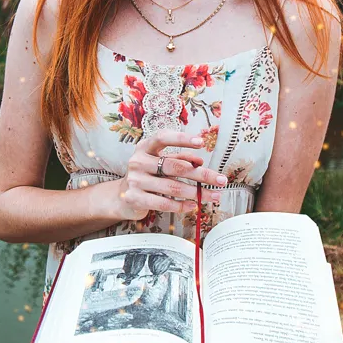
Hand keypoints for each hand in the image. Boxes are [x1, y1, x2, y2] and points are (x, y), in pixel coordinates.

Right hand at [104, 130, 228, 220]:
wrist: (122, 196)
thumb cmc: (147, 176)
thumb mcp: (159, 163)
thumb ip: (178, 159)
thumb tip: (199, 161)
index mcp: (144, 147)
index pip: (163, 138)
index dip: (182, 139)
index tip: (201, 142)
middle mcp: (138, 161)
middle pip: (175, 166)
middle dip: (201, 174)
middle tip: (220, 180)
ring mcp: (135, 180)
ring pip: (172, 187)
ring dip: (196, 193)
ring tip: (213, 196)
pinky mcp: (135, 198)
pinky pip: (163, 202)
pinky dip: (181, 205)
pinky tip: (193, 205)